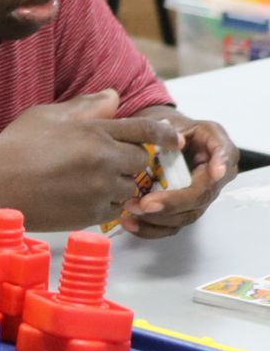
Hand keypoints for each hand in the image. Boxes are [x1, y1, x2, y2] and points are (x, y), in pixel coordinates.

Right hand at [0, 90, 180, 229]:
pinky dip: (104, 203)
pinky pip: (113, 208)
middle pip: (140, 162)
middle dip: (130, 160)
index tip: (174, 140)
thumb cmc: (14, 149)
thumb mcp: (45, 115)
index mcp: (95, 132)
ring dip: (117, 184)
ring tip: (90, 181)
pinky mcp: (90, 215)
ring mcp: (99, 190)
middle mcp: (104, 161)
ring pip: (128, 188)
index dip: (165, 134)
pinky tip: (81, 196)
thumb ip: (85, 106)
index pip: (146, 131)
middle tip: (109, 161)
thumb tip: (114, 97)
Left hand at [118, 117, 237, 237]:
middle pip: (200, 198)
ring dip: (157, 218)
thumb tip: (176, 140)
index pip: (221, 165)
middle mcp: (215, 178)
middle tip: (145, 204)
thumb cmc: (167, 130)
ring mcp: (199, 196)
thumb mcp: (172, 122)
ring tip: (130, 210)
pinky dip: (149, 228)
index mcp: (219, 152)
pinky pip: (170, 226)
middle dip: (172, 203)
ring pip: (185, 216)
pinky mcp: (182, 210)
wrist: (160, 140)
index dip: (217, 171)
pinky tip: (130, 223)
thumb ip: (172, 129)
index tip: (213, 173)